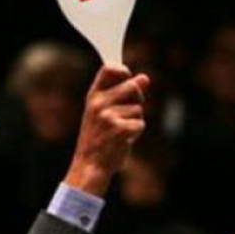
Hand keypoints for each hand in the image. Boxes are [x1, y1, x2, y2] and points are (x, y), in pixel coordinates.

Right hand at [64, 63, 149, 195]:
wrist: (90, 165)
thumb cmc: (98, 138)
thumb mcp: (104, 112)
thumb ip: (123, 94)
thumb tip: (145, 78)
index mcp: (93, 96)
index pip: (108, 69)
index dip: (122, 70)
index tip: (128, 77)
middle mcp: (99, 103)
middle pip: (132, 86)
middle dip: (138, 98)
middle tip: (127, 113)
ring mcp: (108, 116)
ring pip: (138, 108)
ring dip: (135, 120)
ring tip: (120, 131)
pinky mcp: (120, 129)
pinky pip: (140, 123)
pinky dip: (136, 133)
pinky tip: (123, 139)